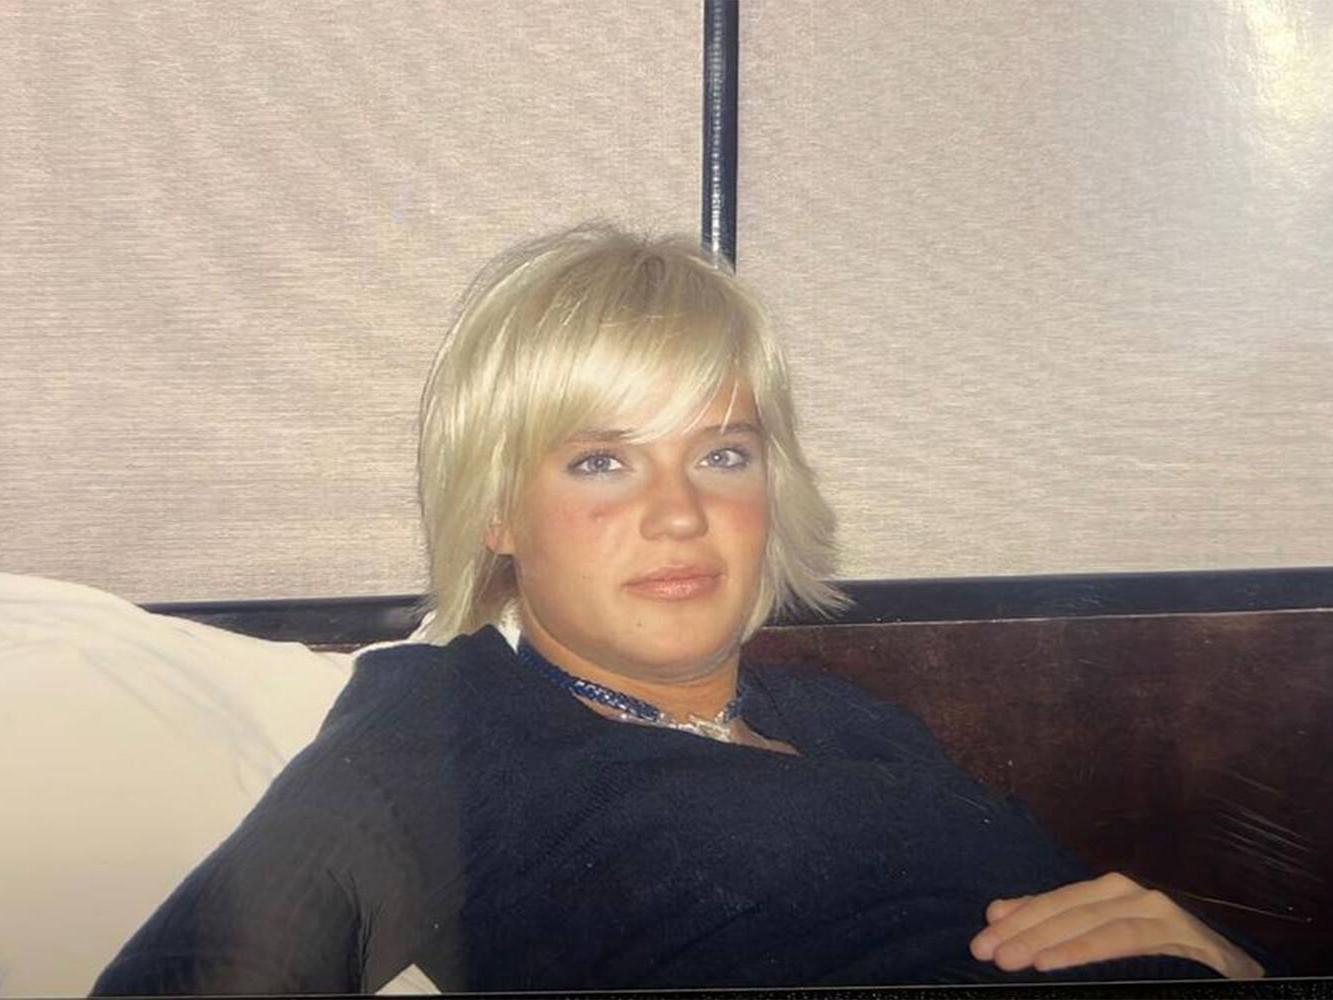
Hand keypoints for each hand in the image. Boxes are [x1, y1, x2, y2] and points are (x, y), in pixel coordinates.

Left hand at [969, 872, 1263, 978]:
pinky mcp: (1180, 935)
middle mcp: (1131, 894)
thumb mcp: (1102, 942)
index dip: (1016, 918)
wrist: (1232, 978)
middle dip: (1022, 930)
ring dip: (1047, 941)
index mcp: (1108, 895)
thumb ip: (1056, 927)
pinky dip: (1086, 951)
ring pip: (1090, 921)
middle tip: (985, 950)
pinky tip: (1054, 962)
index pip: (1053, 902)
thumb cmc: (1161, 966)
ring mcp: (1157, 912)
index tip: (981, 936)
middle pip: (1065, 908)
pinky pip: (1124, 940)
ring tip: (1012, 959)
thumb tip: (998, 914)